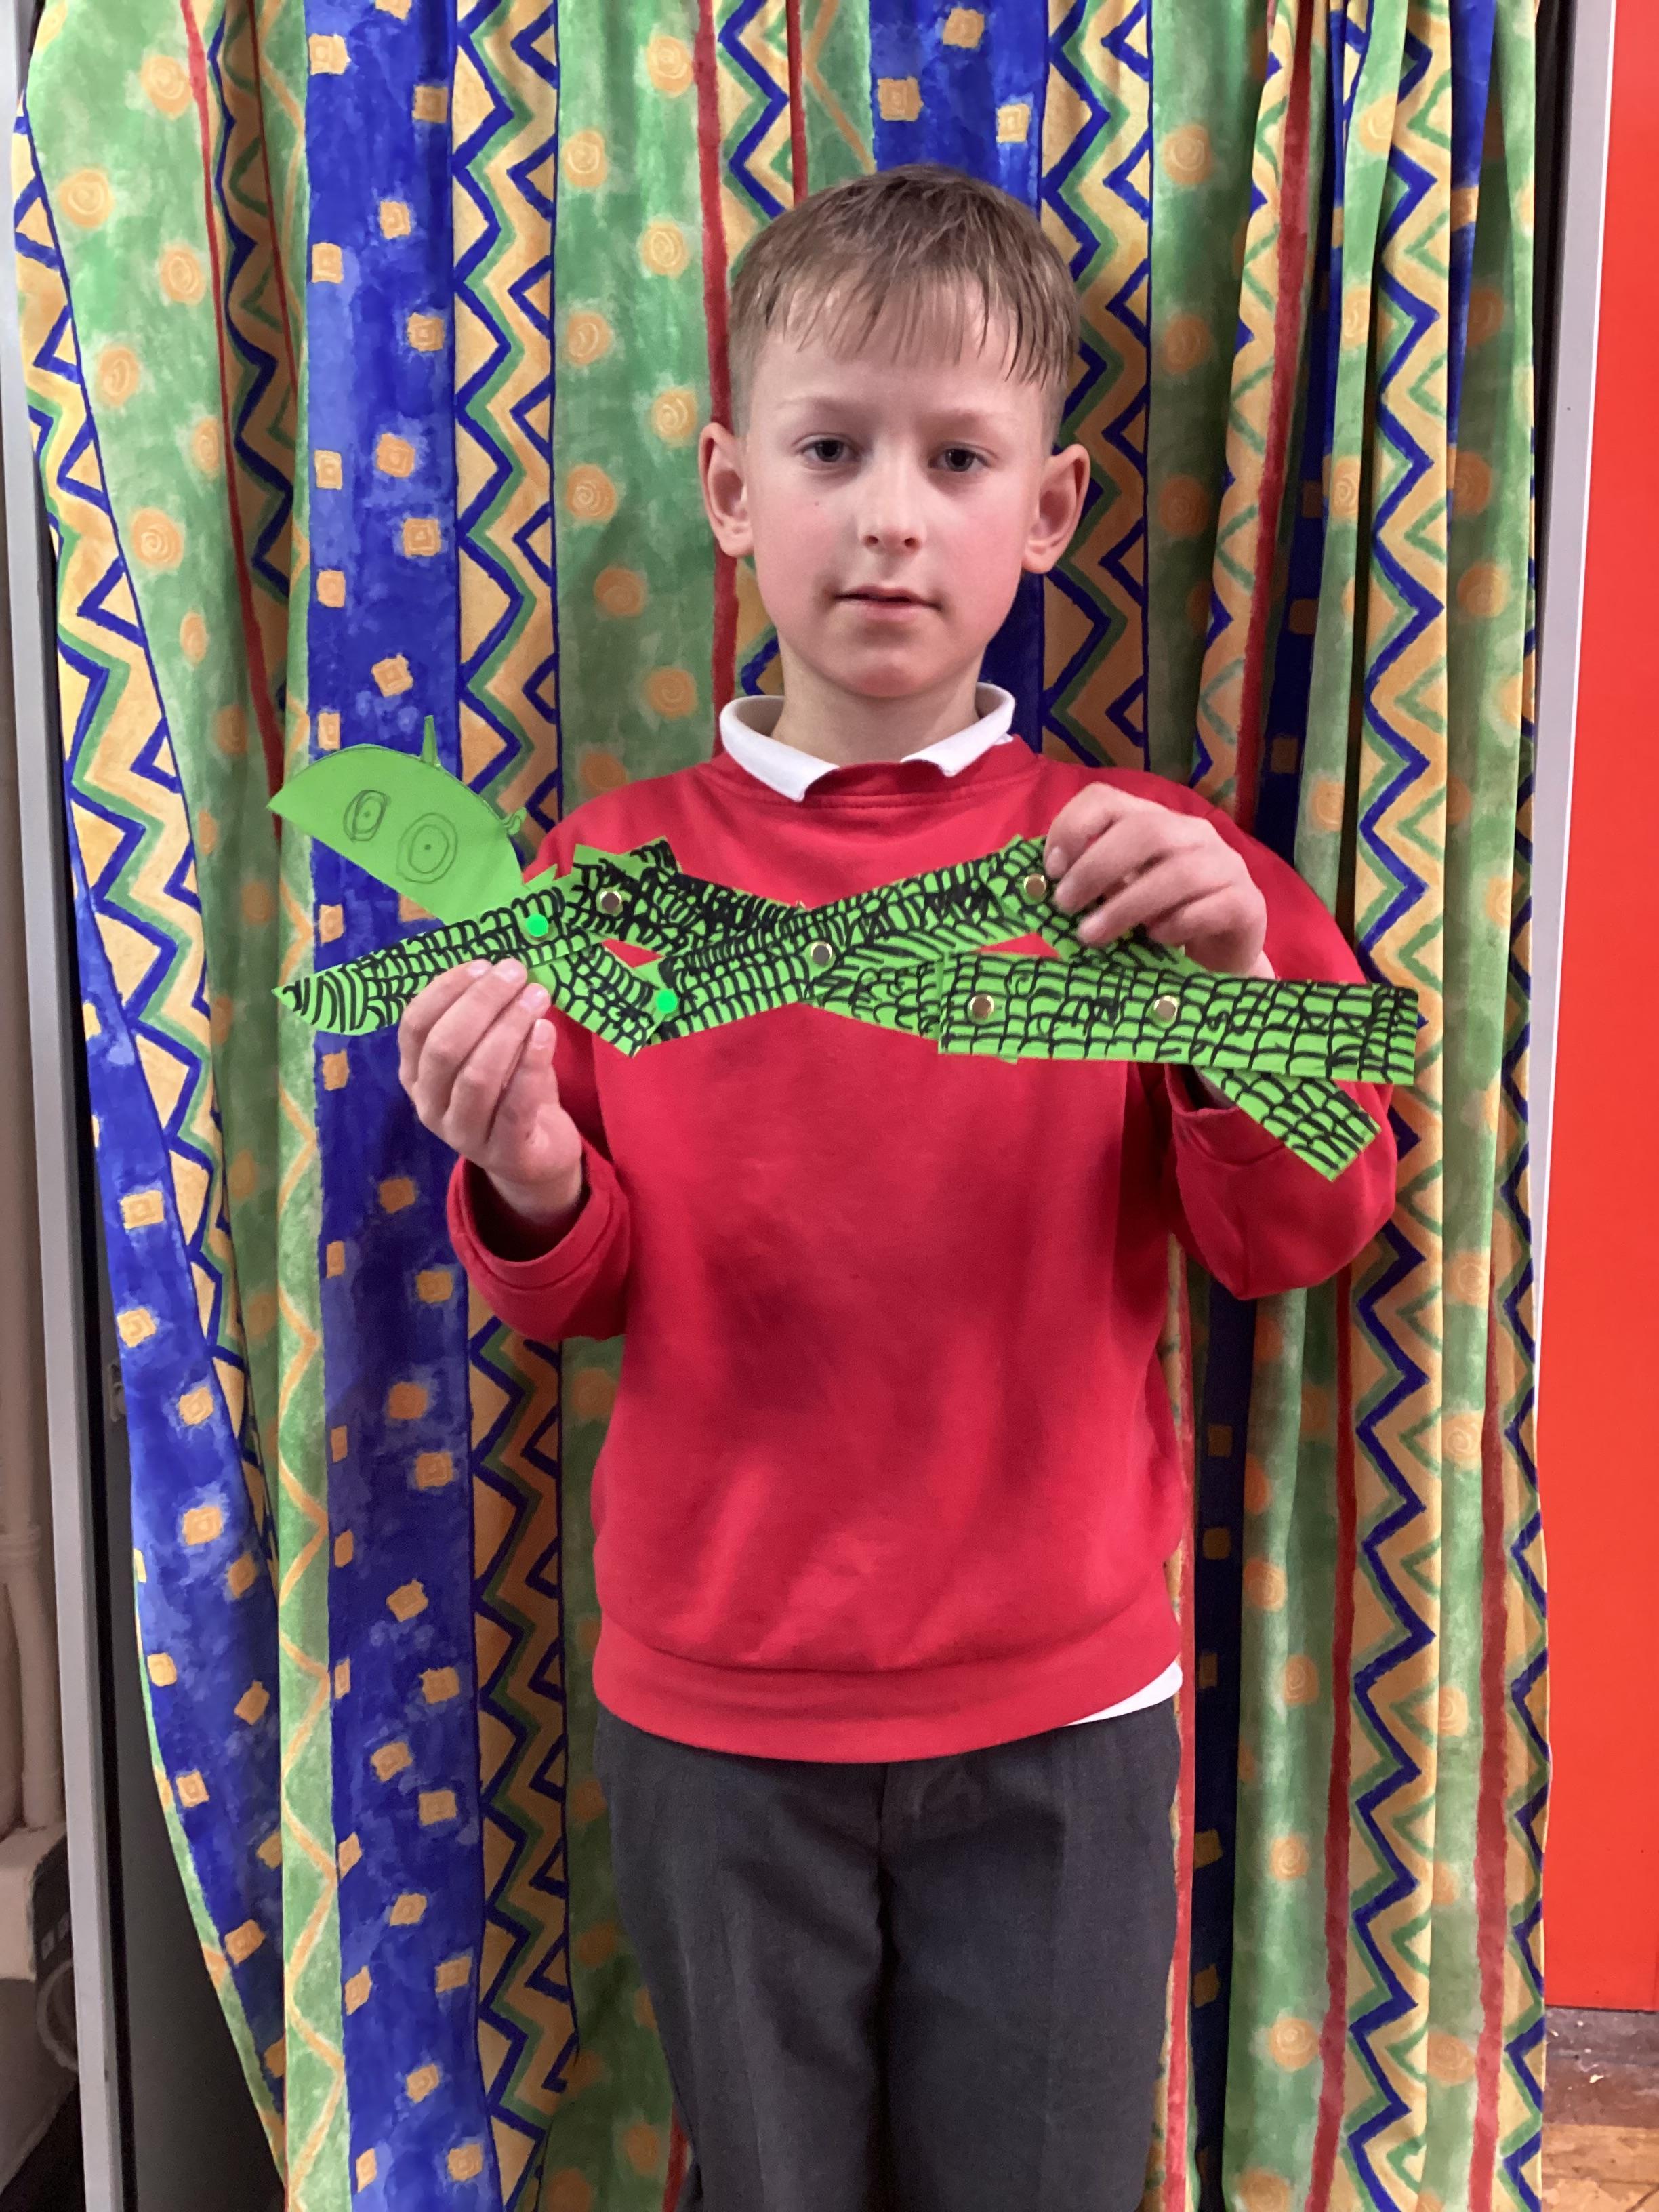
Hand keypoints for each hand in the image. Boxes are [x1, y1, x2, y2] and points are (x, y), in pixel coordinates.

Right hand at [398, 959, 585, 1233]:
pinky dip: (531, 1063)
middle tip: (516, 973)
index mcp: (416, 1074)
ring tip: (537, 997)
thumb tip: (504, 966)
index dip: (445, 990)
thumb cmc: (509, 1091)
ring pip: (476, 1075)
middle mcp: (429, 1105)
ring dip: (509, 1028)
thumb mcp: (490, 1052)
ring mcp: (463, 1134)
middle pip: (444, 1047)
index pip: (414, 1026)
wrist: (534, 1157)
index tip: (482, 964)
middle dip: (481, 1003)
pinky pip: (515, 1105)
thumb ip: (487, 1017)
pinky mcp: (503, 1152)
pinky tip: (546, 1032)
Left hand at [1043, 785, 1269, 976]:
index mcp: (1154, 822)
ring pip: (1177, 873)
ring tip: (1092, 936)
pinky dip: (1175, 925)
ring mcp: (1226, 866)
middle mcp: (1193, 834)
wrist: (1221, 957)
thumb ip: (1092, 885)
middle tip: (1065, 906)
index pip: (1107, 799)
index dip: (1073, 827)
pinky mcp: (1247, 904)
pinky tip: (1154, 940)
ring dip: (1126, 906)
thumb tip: (1043, 888)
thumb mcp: (1121, 896)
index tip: (1051, 870)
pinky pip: (1210, 908)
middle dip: (1096, 868)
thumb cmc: (1162, 921)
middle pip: (1145, 830)